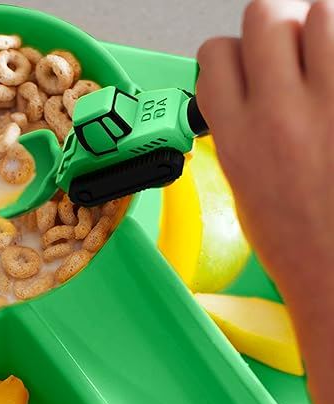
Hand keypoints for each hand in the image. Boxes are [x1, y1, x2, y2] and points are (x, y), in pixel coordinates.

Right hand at [196, 0, 333, 307]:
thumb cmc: (298, 243)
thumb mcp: (245, 187)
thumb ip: (242, 129)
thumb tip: (251, 90)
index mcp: (238, 138)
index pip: (217, 55)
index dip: (231, 53)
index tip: (246, 63)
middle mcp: (279, 113)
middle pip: (267, 15)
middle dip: (279, 25)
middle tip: (294, 51)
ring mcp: (330, 104)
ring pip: (323, 12)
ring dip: (325, 28)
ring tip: (330, 61)